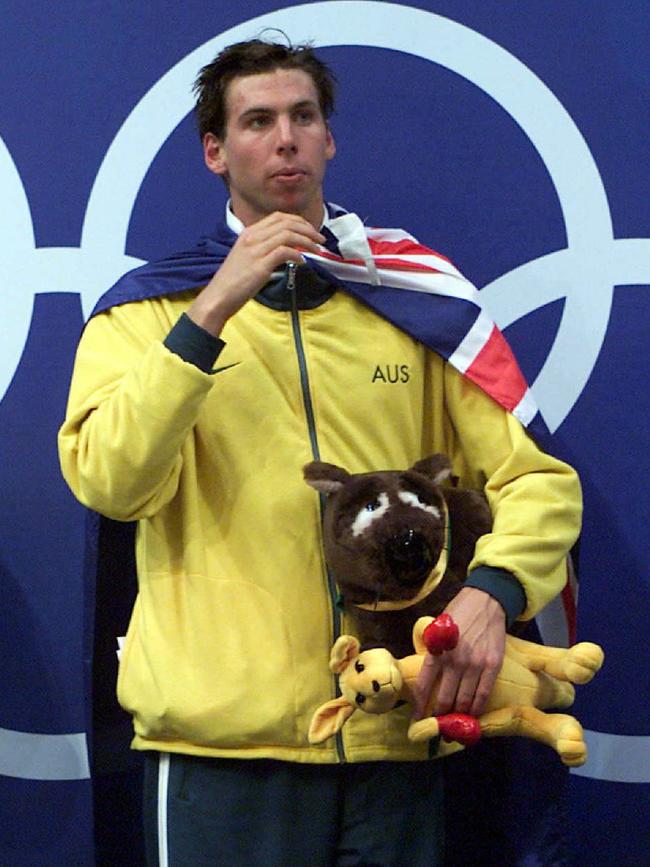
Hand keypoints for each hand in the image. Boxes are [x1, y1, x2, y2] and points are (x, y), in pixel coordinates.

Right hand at [187, 211, 324, 335]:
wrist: (218, 297)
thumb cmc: (234, 281)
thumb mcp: (248, 257)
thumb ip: (265, 249)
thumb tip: (289, 249)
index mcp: (249, 233)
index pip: (278, 217)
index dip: (299, 221)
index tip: (310, 230)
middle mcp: (252, 237)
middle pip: (287, 222)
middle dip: (308, 229)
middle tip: (320, 240)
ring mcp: (256, 250)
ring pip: (288, 234)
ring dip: (307, 241)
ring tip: (316, 250)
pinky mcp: (260, 265)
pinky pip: (285, 251)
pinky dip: (298, 254)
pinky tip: (303, 262)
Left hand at [413, 587, 505, 719]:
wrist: (486, 601)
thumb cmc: (458, 614)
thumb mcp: (437, 630)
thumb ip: (432, 652)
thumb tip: (427, 677)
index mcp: (436, 651)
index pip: (424, 686)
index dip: (420, 707)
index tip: (417, 720)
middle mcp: (454, 661)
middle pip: (445, 699)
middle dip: (440, 717)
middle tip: (439, 728)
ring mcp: (475, 664)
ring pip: (464, 701)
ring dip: (459, 717)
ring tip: (455, 728)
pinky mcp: (492, 665)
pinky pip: (484, 694)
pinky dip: (477, 708)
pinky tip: (473, 716)